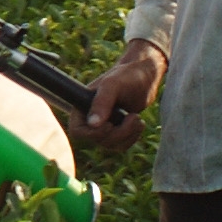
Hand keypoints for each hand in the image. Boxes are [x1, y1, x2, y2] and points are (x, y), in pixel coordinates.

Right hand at [69, 39, 166, 155]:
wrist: (144, 76)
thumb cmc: (126, 75)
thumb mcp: (113, 85)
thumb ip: (102, 102)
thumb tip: (93, 124)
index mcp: (82, 106)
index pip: (77, 131)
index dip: (93, 133)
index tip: (110, 124)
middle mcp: (90, 118)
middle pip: (98, 140)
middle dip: (118, 132)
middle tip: (132, 117)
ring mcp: (104, 126)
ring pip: (111, 145)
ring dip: (128, 134)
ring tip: (136, 118)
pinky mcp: (117, 131)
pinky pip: (121, 145)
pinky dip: (132, 137)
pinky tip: (138, 123)